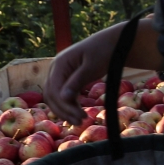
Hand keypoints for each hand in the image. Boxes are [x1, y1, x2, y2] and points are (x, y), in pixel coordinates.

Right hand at [45, 18, 163, 124]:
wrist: (112, 42)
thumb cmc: (104, 52)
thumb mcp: (92, 67)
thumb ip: (77, 81)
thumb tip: (63, 98)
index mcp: (59, 63)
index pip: (54, 89)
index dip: (64, 105)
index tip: (79, 117)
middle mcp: (55, 68)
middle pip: (51, 94)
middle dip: (64, 110)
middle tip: (81, 122)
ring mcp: (59, 73)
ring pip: (55, 96)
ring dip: (65, 110)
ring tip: (79, 121)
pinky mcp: (66, 78)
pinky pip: (62, 94)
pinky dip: (68, 105)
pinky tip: (77, 114)